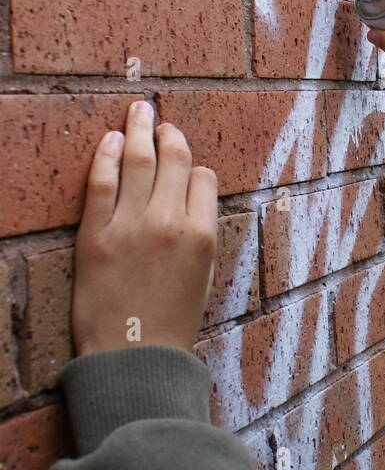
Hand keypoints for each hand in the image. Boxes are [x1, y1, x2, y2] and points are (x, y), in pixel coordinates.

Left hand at [72, 100, 217, 356]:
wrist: (134, 358)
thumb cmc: (171, 324)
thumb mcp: (203, 277)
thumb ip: (200, 235)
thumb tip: (194, 199)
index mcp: (203, 235)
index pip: (203, 178)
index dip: (194, 169)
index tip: (184, 165)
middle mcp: (170, 223)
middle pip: (174, 159)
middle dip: (170, 134)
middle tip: (162, 121)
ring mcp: (131, 226)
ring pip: (140, 160)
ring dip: (140, 128)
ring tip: (138, 111)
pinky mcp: (95, 235)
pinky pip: (102, 183)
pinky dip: (107, 156)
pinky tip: (110, 140)